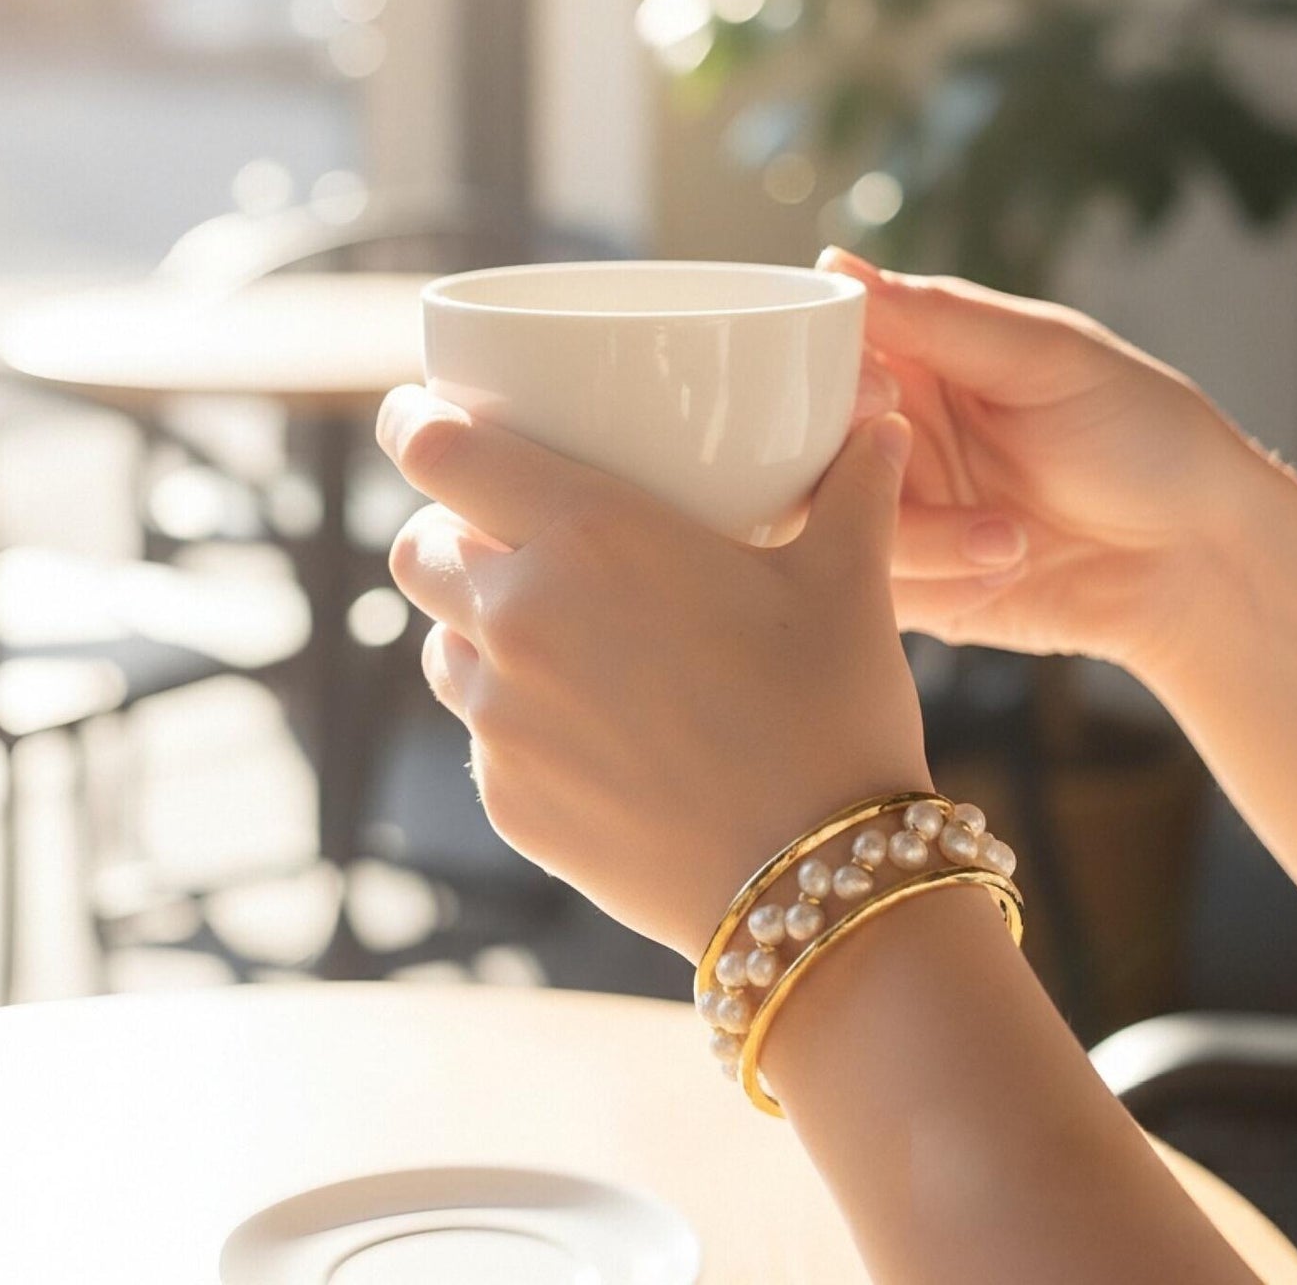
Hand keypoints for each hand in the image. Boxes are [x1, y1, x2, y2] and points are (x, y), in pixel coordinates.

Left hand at [378, 390, 929, 958]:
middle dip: (444, 524)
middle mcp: (519, 616)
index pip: (437, 449)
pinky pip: (477, 730)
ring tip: (549, 626)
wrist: (815, 886)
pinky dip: (511, 710)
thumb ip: (854, 488)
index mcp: (586, 532)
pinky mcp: (503, 798)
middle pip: (417, 545)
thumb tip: (883, 424)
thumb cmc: (830, 711)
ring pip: (438, 639)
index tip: (420, 410)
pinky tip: (585, 720)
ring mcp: (499, 717)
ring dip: (472, 620)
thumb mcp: (847, 581)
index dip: (414, 419)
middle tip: (501, 524)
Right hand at [821, 249, 1258, 676]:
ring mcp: (897, 518)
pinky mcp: (913, 591)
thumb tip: (833, 267)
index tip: (884, 400)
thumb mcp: (1047, 357)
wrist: (1201, 558)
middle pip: (805, 455)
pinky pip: (873, 596)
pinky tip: (1006, 573)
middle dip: (861, 476)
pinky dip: (939, 589)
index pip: (816, 361)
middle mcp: (889, 438)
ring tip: (1010, 540)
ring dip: (923, 544)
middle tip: (926, 474)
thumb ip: (937, 319)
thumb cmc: (1143, 432)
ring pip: (833, 535)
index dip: (832, 384)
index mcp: (912, 362)